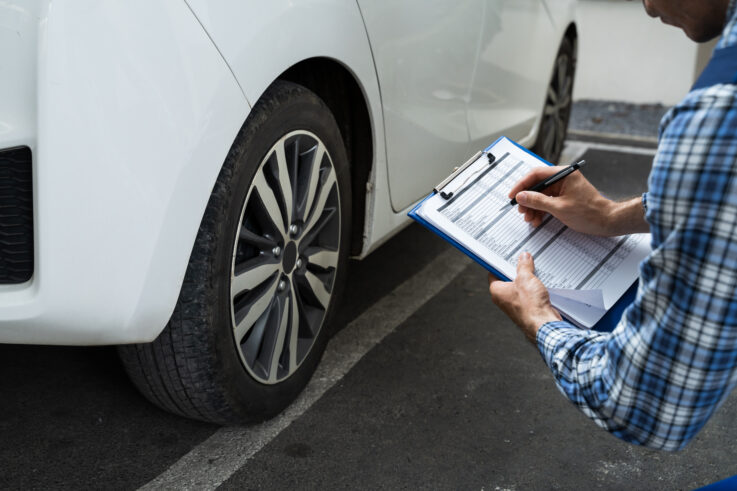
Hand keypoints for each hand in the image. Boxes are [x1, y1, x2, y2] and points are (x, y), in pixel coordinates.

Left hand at [488, 252, 560, 342]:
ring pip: (520, 286)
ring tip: (534, 269)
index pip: (494, 273)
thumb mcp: (525, 278)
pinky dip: (534, 287)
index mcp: (497, 291)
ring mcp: (515, 304)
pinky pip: (528, 294)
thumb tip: (523, 257)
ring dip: (527, 279)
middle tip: (524, 260)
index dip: (500, 263)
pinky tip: (541, 282)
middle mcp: (503, 299)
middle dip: (517, 270)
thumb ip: (524, 266)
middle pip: (508, 279)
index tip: (507, 256)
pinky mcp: (527, 308)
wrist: (543, 324)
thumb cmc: (530, 306)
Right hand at [508, 166, 645, 236]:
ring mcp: (564, 188)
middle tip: (521, 210)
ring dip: (533, 207)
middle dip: (527, 199)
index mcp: (564, 174)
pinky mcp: (564, 197)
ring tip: (529, 218)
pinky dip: (541, 210)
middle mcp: (563, 178)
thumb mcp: (560, 208)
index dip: (521, 184)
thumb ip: (538, 201)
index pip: (536, 174)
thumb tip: (521, 196)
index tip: (513, 195)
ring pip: (541, 195)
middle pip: (537, 185)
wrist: (607, 222)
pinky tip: (537, 219)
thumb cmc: (590, 213)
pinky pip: (547, 201)